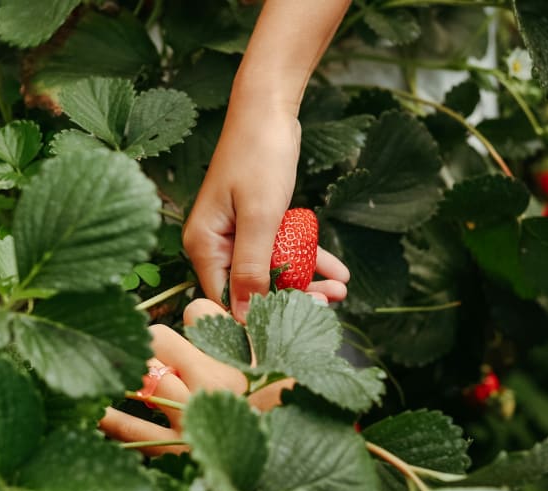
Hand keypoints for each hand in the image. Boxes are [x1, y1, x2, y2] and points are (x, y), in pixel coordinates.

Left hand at [99, 298, 294, 455]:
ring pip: (139, 378)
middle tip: (152, 344)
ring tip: (108, 364)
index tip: (197, 325)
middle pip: (158, 339)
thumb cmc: (290, 416)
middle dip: (152, 338)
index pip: (198, 315)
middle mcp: (204, 385)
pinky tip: (94, 411)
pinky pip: (132, 431)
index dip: (195, 316)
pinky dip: (110, 419)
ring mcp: (184, 418)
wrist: (285, 466)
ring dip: (124, 368)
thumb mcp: (287, 374)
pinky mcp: (171, 451)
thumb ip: (276, 337)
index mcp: (232, 362)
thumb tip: (316, 297)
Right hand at [183, 103, 349, 319]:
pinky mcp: (257, 223)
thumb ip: (251, 267)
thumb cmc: (258, 155)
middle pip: (251, 287)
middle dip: (292, 297)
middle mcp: (217, 243)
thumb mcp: (259, 215)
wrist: (268, 109)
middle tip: (329, 304)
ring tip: (342, 289)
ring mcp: (237, 233)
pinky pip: (282, 250)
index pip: (224, 298)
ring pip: (273, 270)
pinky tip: (337, 268)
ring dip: (307, 278)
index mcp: (205, 244)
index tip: (291, 324)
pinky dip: (307, 257)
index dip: (256, 315)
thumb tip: (243, 316)